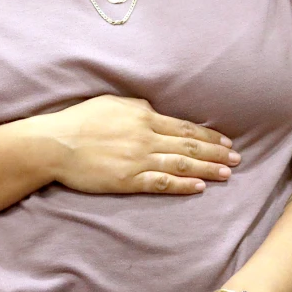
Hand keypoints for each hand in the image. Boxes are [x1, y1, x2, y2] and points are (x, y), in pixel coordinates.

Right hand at [30, 95, 240, 194]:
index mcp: (143, 117)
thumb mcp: (112, 104)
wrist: (54, 144)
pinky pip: (161, 183)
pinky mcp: (127, 180)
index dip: (209, 136)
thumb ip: (137, 109)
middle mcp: (145, 137)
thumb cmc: (79, 121)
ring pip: (181, 164)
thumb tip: (155, 112)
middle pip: (189, 145)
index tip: (226, 142)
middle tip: (238, 159)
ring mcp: (138, 159)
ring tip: (228, 174)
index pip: (185, 127)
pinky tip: (200, 187)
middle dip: (216, 153)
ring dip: (208, 169)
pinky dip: (183, 185)